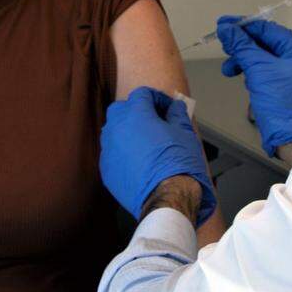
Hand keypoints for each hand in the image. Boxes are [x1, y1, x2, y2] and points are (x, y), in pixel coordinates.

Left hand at [100, 87, 215, 224]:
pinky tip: (138, 162)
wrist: (167, 197)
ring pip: (114, 131)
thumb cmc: (178, 163)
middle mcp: (117, 127)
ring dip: (127, 131)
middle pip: (122, 109)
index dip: (157, 98)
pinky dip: (123, 152)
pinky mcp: (106, 169)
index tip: (167, 108)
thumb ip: (177, 114)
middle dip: (136, 111)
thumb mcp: (185, 133)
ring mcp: (108, 149)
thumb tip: (175, 107)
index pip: (142, 94)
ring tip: (146, 143)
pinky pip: (112, 153)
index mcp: (136, 113)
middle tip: (154, 122)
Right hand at [217, 17, 291, 155]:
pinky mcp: (280, 86)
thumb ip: (242, 46)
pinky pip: (261, 71)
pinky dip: (249, 72)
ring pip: (260, 57)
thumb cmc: (282, 103)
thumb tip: (226, 29)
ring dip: (242, 60)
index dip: (243, 26)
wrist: (291, 136)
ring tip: (229, 70)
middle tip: (223, 45)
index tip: (223, 24)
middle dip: (241, 45)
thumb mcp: (258, 69)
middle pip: (262, 42)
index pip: (267, 29)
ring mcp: (288, 73)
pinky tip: (242, 78)